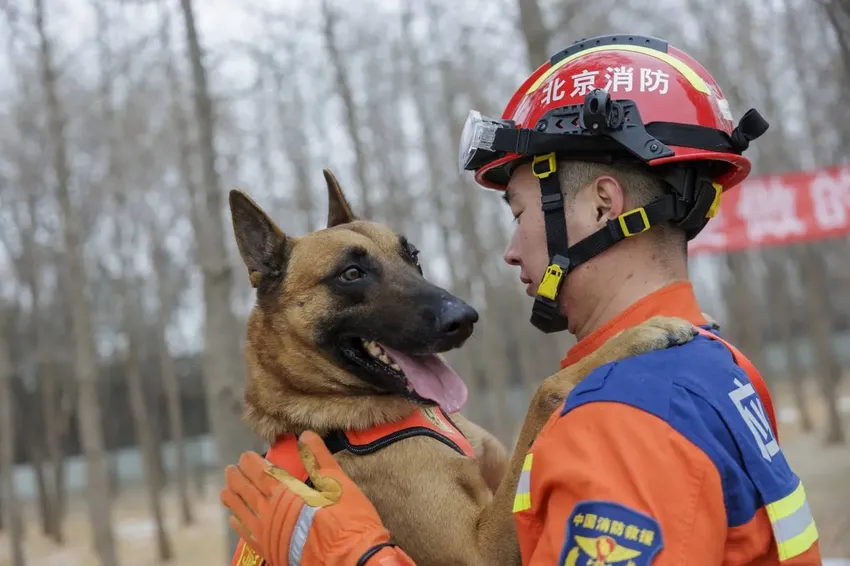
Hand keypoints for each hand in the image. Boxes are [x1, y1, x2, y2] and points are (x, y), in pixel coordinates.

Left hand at [221, 431, 404, 565]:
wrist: (349, 558)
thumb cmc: (347, 519)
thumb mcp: (337, 482)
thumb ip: (319, 458)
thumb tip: (307, 436)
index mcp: (285, 493)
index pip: (260, 473)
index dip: (251, 463)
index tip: (245, 456)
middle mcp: (270, 513)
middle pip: (247, 491)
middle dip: (238, 478)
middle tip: (230, 469)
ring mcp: (268, 534)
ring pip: (242, 512)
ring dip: (233, 499)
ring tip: (225, 491)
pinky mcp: (271, 550)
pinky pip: (247, 535)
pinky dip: (239, 525)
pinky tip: (234, 520)